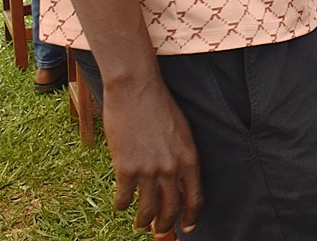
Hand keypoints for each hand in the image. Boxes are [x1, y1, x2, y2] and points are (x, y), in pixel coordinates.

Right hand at [102, 72, 201, 234]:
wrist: (136, 90)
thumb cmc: (160, 107)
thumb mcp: (182, 133)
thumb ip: (182, 159)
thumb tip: (179, 183)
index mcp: (190, 158)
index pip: (195, 198)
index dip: (191, 217)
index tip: (187, 227)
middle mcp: (172, 168)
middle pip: (171, 209)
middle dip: (165, 224)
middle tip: (159, 229)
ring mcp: (149, 170)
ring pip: (147, 209)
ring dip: (143, 220)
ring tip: (140, 223)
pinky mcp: (126, 168)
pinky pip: (124, 198)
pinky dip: (122, 204)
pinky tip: (121, 204)